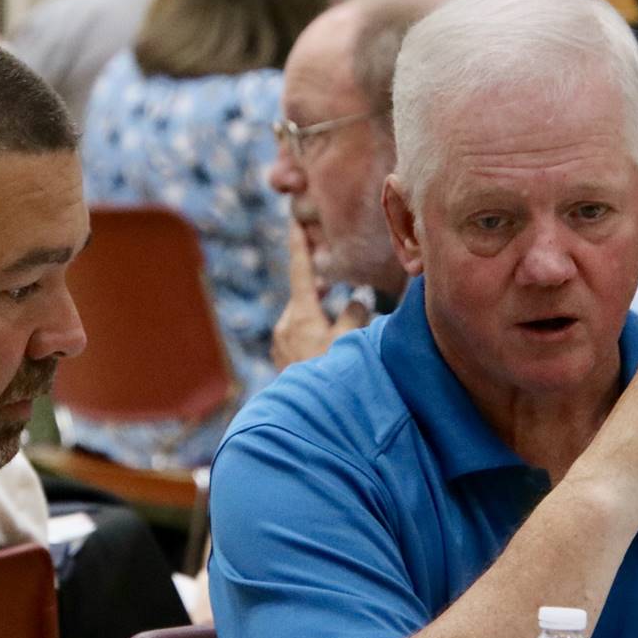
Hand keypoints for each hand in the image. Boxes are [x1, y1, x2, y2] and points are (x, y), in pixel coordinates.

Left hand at [271, 221, 369, 367]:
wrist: (305, 415)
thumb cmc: (329, 375)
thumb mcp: (349, 341)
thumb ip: (354, 314)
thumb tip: (357, 299)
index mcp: (300, 315)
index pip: (300, 270)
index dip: (299, 245)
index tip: (294, 221)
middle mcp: (285, 324)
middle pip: (305, 296)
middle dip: (320, 289)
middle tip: (334, 284)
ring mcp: (280, 342)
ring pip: (303, 317)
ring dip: (319, 315)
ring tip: (337, 326)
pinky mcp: (281, 358)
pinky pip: (299, 336)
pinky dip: (314, 333)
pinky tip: (326, 348)